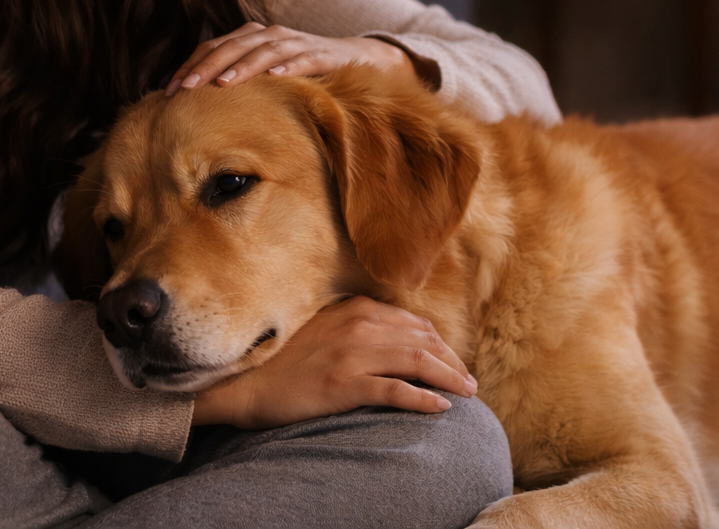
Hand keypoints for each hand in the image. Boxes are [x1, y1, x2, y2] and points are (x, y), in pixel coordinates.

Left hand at [165, 22, 413, 95]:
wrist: (353, 58)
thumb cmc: (299, 72)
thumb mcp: (263, 76)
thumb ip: (235, 83)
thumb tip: (193, 106)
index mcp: (250, 38)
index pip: (212, 47)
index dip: (190, 66)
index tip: (167, 90)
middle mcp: (270, 35)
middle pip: (231, 46)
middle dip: (206, 67)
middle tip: (185, 88)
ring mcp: (295, 43)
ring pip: (263, 50)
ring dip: (242, 66)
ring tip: (222, 84)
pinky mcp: (321, 54)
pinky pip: (302, 59)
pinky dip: (288, 66)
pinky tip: (275, 77)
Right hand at [190, 296, 477, 429]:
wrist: (249, 386)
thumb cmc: (288, 362)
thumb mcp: (326, 330)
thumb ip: (359, 327)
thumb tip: (398, 338)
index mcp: (354, 309)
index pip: (413, 323)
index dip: (441, 344)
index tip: (454, 362)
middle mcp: (357, 325)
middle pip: (422, 340)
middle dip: (452, 361)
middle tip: (469, 382)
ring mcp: (351, 354)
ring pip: (416, 361)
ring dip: (448, 377)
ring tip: (466, 393)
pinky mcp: (344, 384)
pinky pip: (395, 391)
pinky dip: (423, 399)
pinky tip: (440, 409)